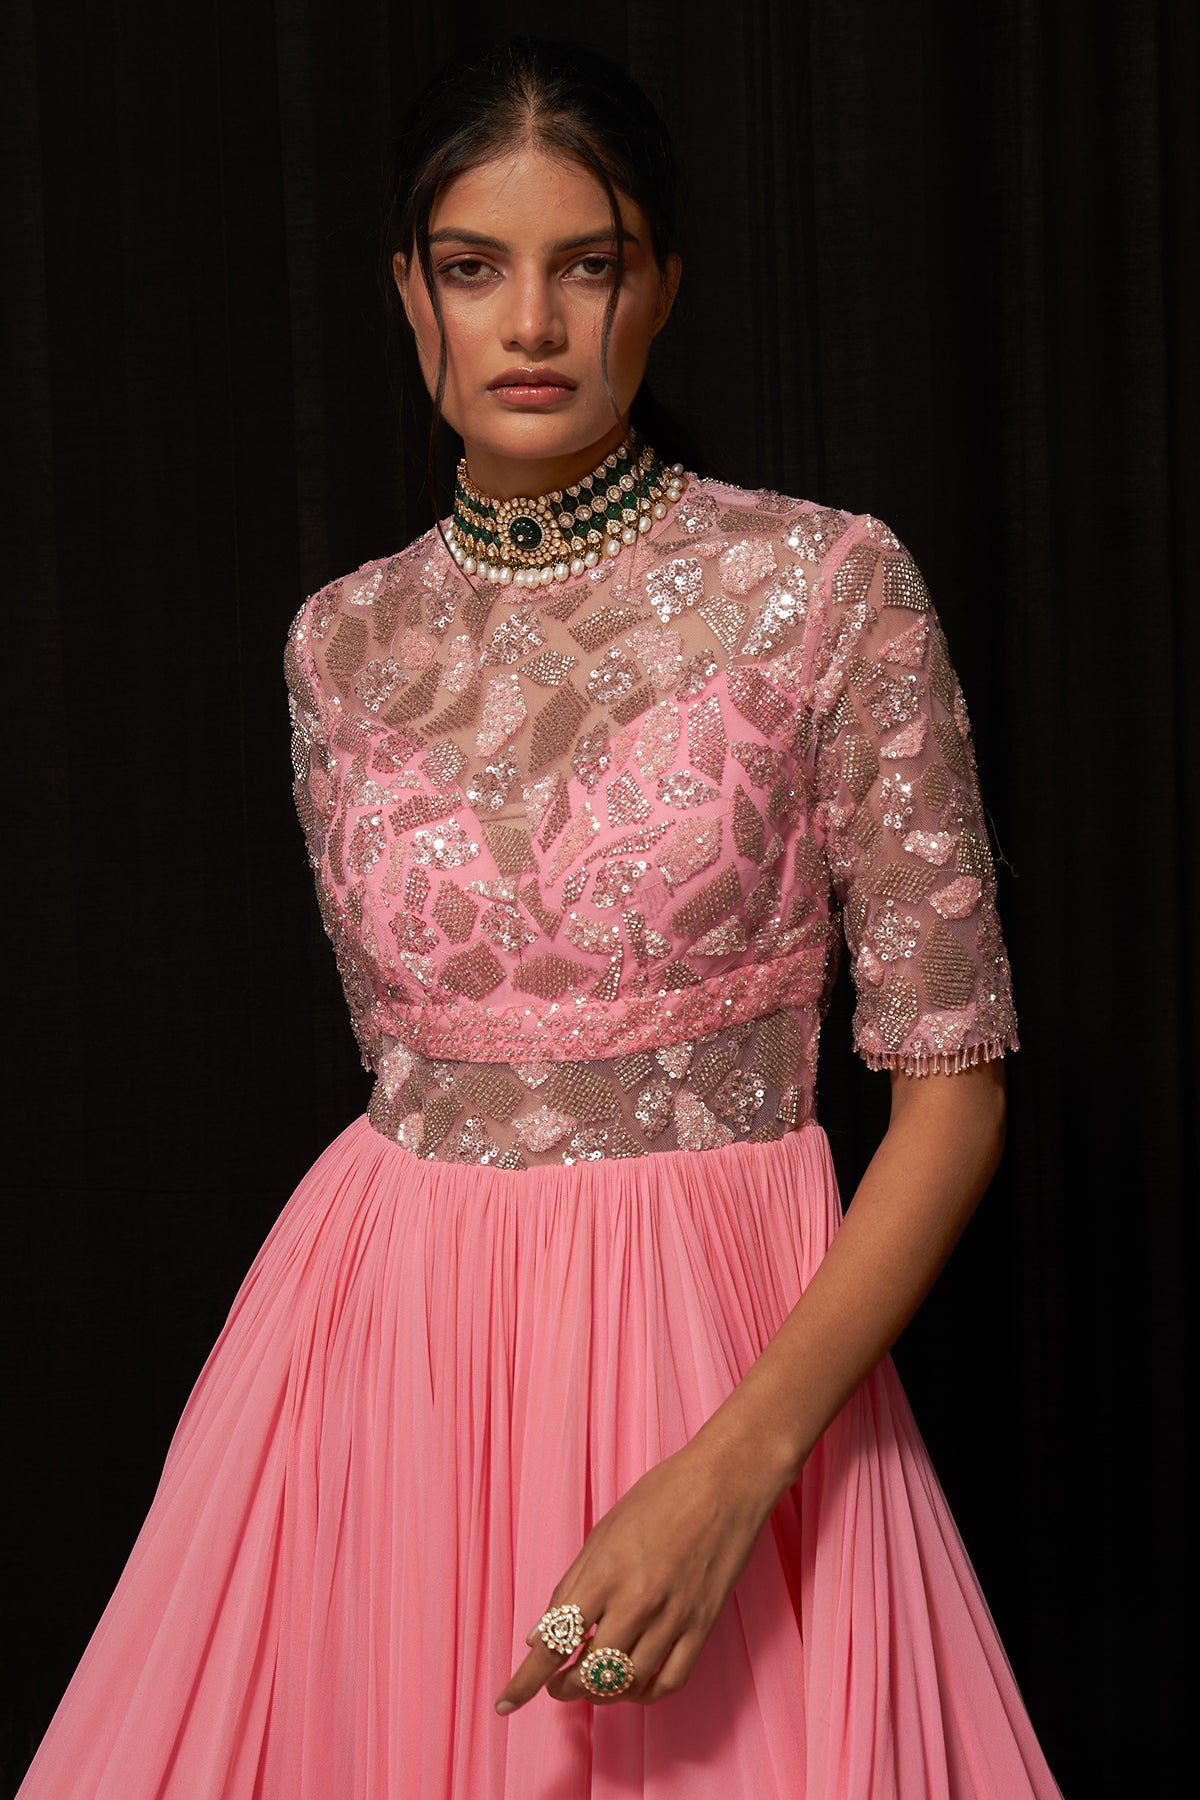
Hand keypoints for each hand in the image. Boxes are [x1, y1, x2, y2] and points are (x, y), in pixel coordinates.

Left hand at [494, 1437, 778, 1713]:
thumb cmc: (661, 1496)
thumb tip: (538, 1636)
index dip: (526, 1679)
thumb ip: (571, 1585)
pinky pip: (669, 1681)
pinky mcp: (703, 1626)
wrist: (725, 1481)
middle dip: (565, 1686)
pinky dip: (645, 1693)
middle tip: (557, 1684)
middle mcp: (636, 1599)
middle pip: (590, 1672)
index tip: (506, 1703)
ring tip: (591, 1683)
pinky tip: (633, 1684)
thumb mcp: (603, 1530)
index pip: (554, 1640)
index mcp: (604, 1571)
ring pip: (627, 1683)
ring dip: (602, 1693)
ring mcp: (673, 1616)